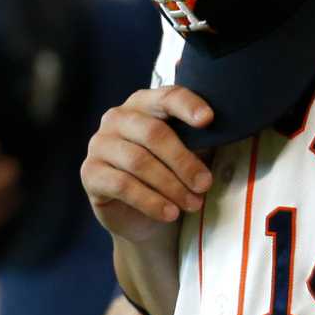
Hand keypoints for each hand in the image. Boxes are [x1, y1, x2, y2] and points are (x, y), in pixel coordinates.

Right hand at [81, 86, 214, 247]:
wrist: (143, 217)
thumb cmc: (168, 176)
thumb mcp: (187, 155)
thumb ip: (198, 141)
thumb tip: (223, 134)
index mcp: (143, 104)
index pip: (166, 97)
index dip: (187, 105)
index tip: (209, 119)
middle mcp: (117, 118)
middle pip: (153, 133)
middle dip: (183, 161)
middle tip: (205, 184)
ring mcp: (99, 144)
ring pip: (139, 162)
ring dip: (171, 186)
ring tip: (193, 204)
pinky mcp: (90, 173)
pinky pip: (123, 185)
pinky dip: (151, 201)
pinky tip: (170, 213)